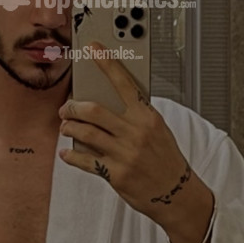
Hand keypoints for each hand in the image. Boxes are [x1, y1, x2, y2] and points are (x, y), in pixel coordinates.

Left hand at [57, 40, 192, 219]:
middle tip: (66, 108)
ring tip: (66, 127)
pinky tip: (67, 152)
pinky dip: (71, 155)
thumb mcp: (157, 130)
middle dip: (72, 107)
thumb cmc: (165, 159)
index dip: (106, 63)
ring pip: (85, 133)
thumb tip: (104, 102)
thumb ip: (134, 115)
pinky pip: (85, 160)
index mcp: (147, 116)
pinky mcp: (116, 175)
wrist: (177, 194)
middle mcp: (136, 133)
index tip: (92, 49)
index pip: (124, 82)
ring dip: (69, 128)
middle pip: (93, 110)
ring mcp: (125, 154)